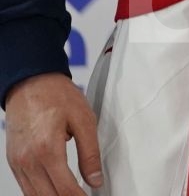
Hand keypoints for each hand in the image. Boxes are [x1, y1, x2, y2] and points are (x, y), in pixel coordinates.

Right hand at [4, 73, 101, 195]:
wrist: (30, 83)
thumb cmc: (56, 96)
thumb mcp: (84, 121)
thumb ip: (90, 153)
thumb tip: (96, 179)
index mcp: (47, 150)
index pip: (65, 189)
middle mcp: (28, 160)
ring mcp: (18, 162)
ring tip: (72, 194)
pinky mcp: (14, 161)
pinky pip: (26, 187)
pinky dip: (40, 193)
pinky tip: (54, 191)